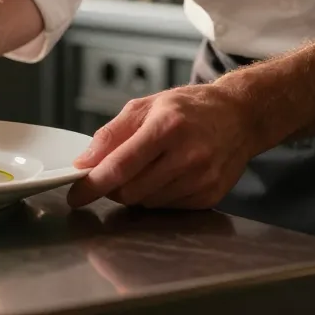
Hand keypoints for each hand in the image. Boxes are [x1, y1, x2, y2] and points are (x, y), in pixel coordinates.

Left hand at [66, 85, 258, 209]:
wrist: (239, 115)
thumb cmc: (189, 108)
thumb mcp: (144, 106)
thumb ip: (110, 134)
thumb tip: (84, 162)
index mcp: (166, 127)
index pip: (120, 166)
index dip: (93, 184)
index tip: (75, 195)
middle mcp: (187, 155)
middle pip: (131, 191)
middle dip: (112, 187)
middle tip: (112, 172)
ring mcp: (202, 178)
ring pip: (147, 203)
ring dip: (134, 192)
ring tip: (145, 167)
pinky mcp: (210, 195)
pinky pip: (167, 208)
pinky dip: (156, 196)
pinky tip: (165, 174)